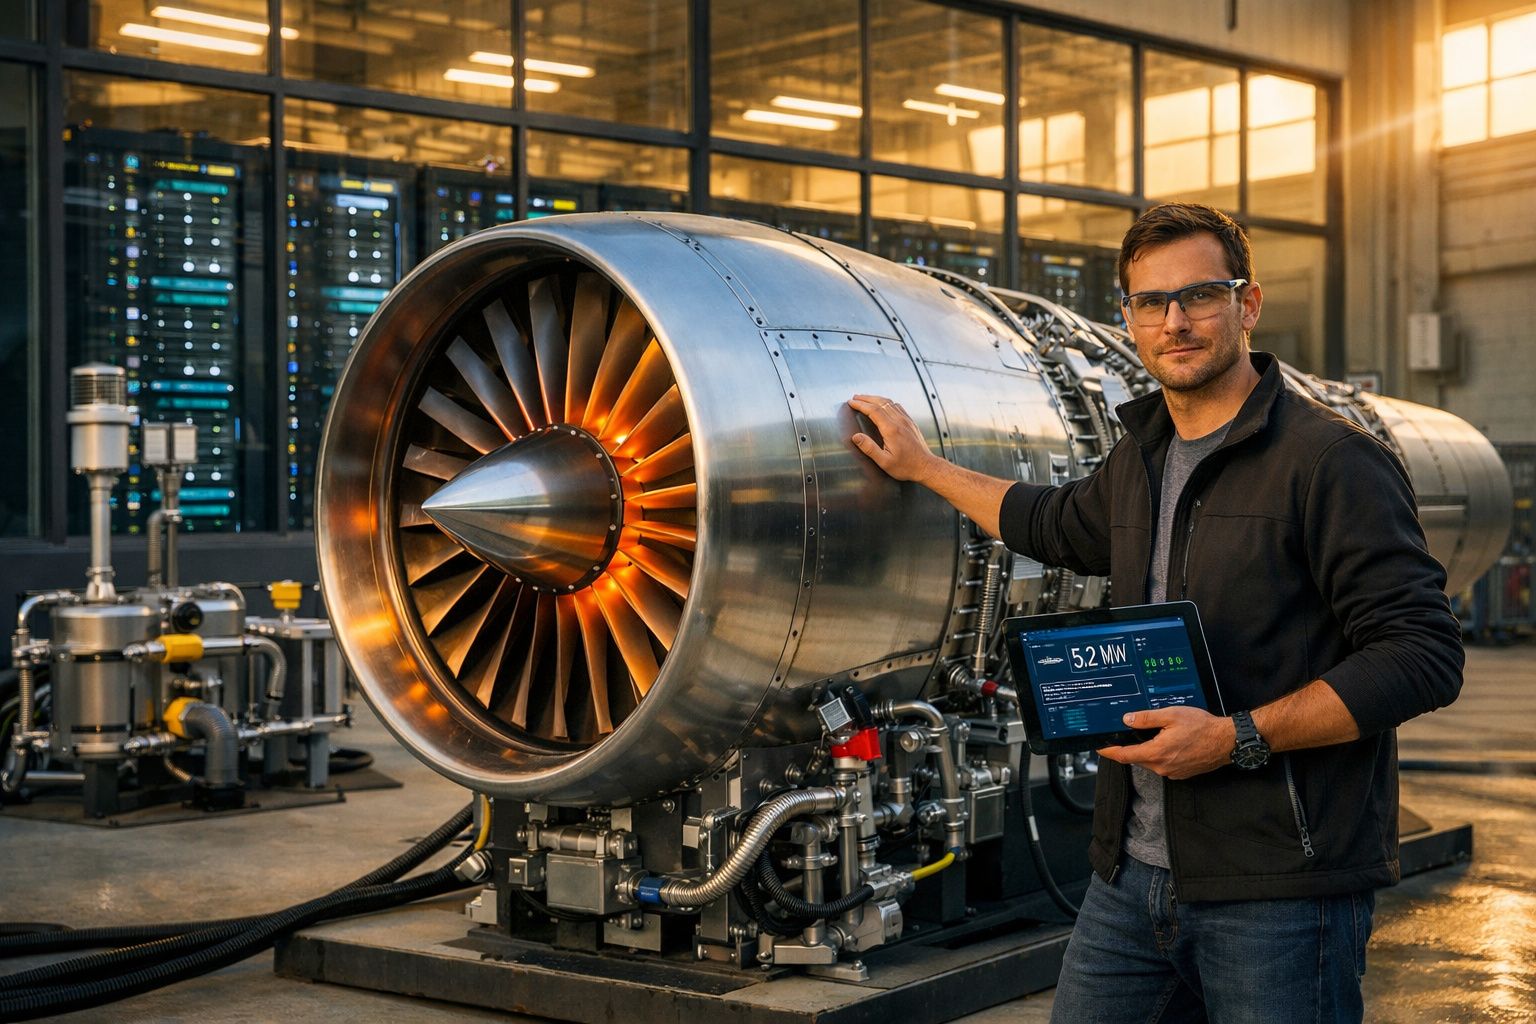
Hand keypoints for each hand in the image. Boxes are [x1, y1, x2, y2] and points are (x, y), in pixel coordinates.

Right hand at [848, 394, 938, 482]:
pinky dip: (886, 402)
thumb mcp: (884, 462)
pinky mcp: (910, 422)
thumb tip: (856, 437)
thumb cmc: (906, 466)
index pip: (873, 410)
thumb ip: (869, 448)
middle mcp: (899, 421)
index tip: (851, 402)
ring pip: (889, 403)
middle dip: (866, 398)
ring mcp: (906, 420)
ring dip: (875, 398)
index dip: (860, 405)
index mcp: (891, 430)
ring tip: (865, 399)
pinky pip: (897, 406)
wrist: (926, 466)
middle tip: (855, 398)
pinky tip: (883, 404)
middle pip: (880, 403)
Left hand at [1096, 706, 1236, 779]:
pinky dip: (1160, 755)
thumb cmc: (1202, 727)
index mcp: (1156, 753)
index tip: (1100, 748)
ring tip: (1154, 735)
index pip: (1125, 756)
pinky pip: (1163, 765)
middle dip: (1130, 747)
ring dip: (1147, 750)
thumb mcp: (1171, 715)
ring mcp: (1172, 772)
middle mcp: (1162, 767)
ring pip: (1150, 762)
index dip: (1109, 752)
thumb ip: (1147, 718)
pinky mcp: (1181, 773)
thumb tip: (1127, 720)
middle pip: (1137, 758)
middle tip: (1128, 733)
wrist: (1227, 741)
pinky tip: (1168, 743)